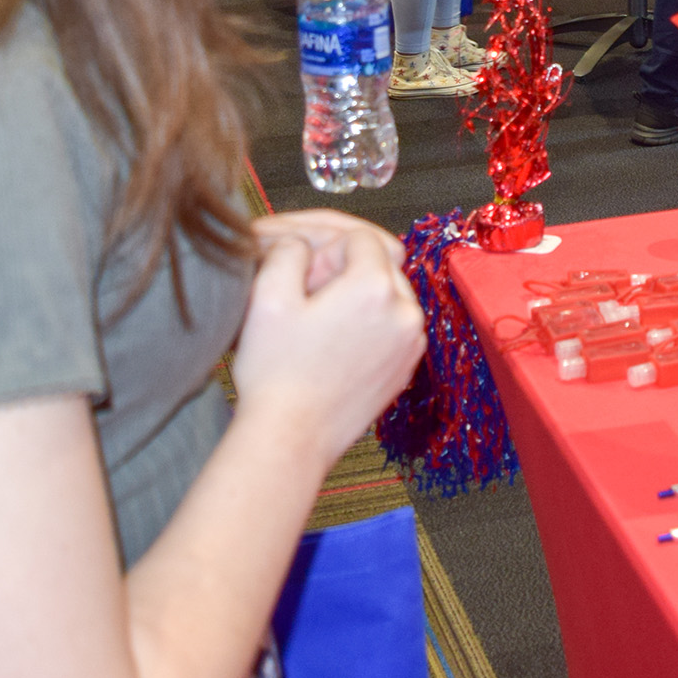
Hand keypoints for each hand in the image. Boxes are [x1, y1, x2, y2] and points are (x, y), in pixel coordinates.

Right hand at [230, 215, 422, 462]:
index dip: (325, 244)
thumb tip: (304, 243)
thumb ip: (289, 249)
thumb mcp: (267, 296)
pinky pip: (391, 324)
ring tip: (315, 315)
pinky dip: (367, 320)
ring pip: (387, 292)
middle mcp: (405, 312)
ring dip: (355, 291)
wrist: (289, 440)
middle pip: (379, 262)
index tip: (300, 270)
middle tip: (304, 287)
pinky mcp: (405, 367)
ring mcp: (411, 343)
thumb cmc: (274, 374)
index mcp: (375, 288)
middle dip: (342, 264)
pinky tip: (330, 338)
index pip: (360, 237)